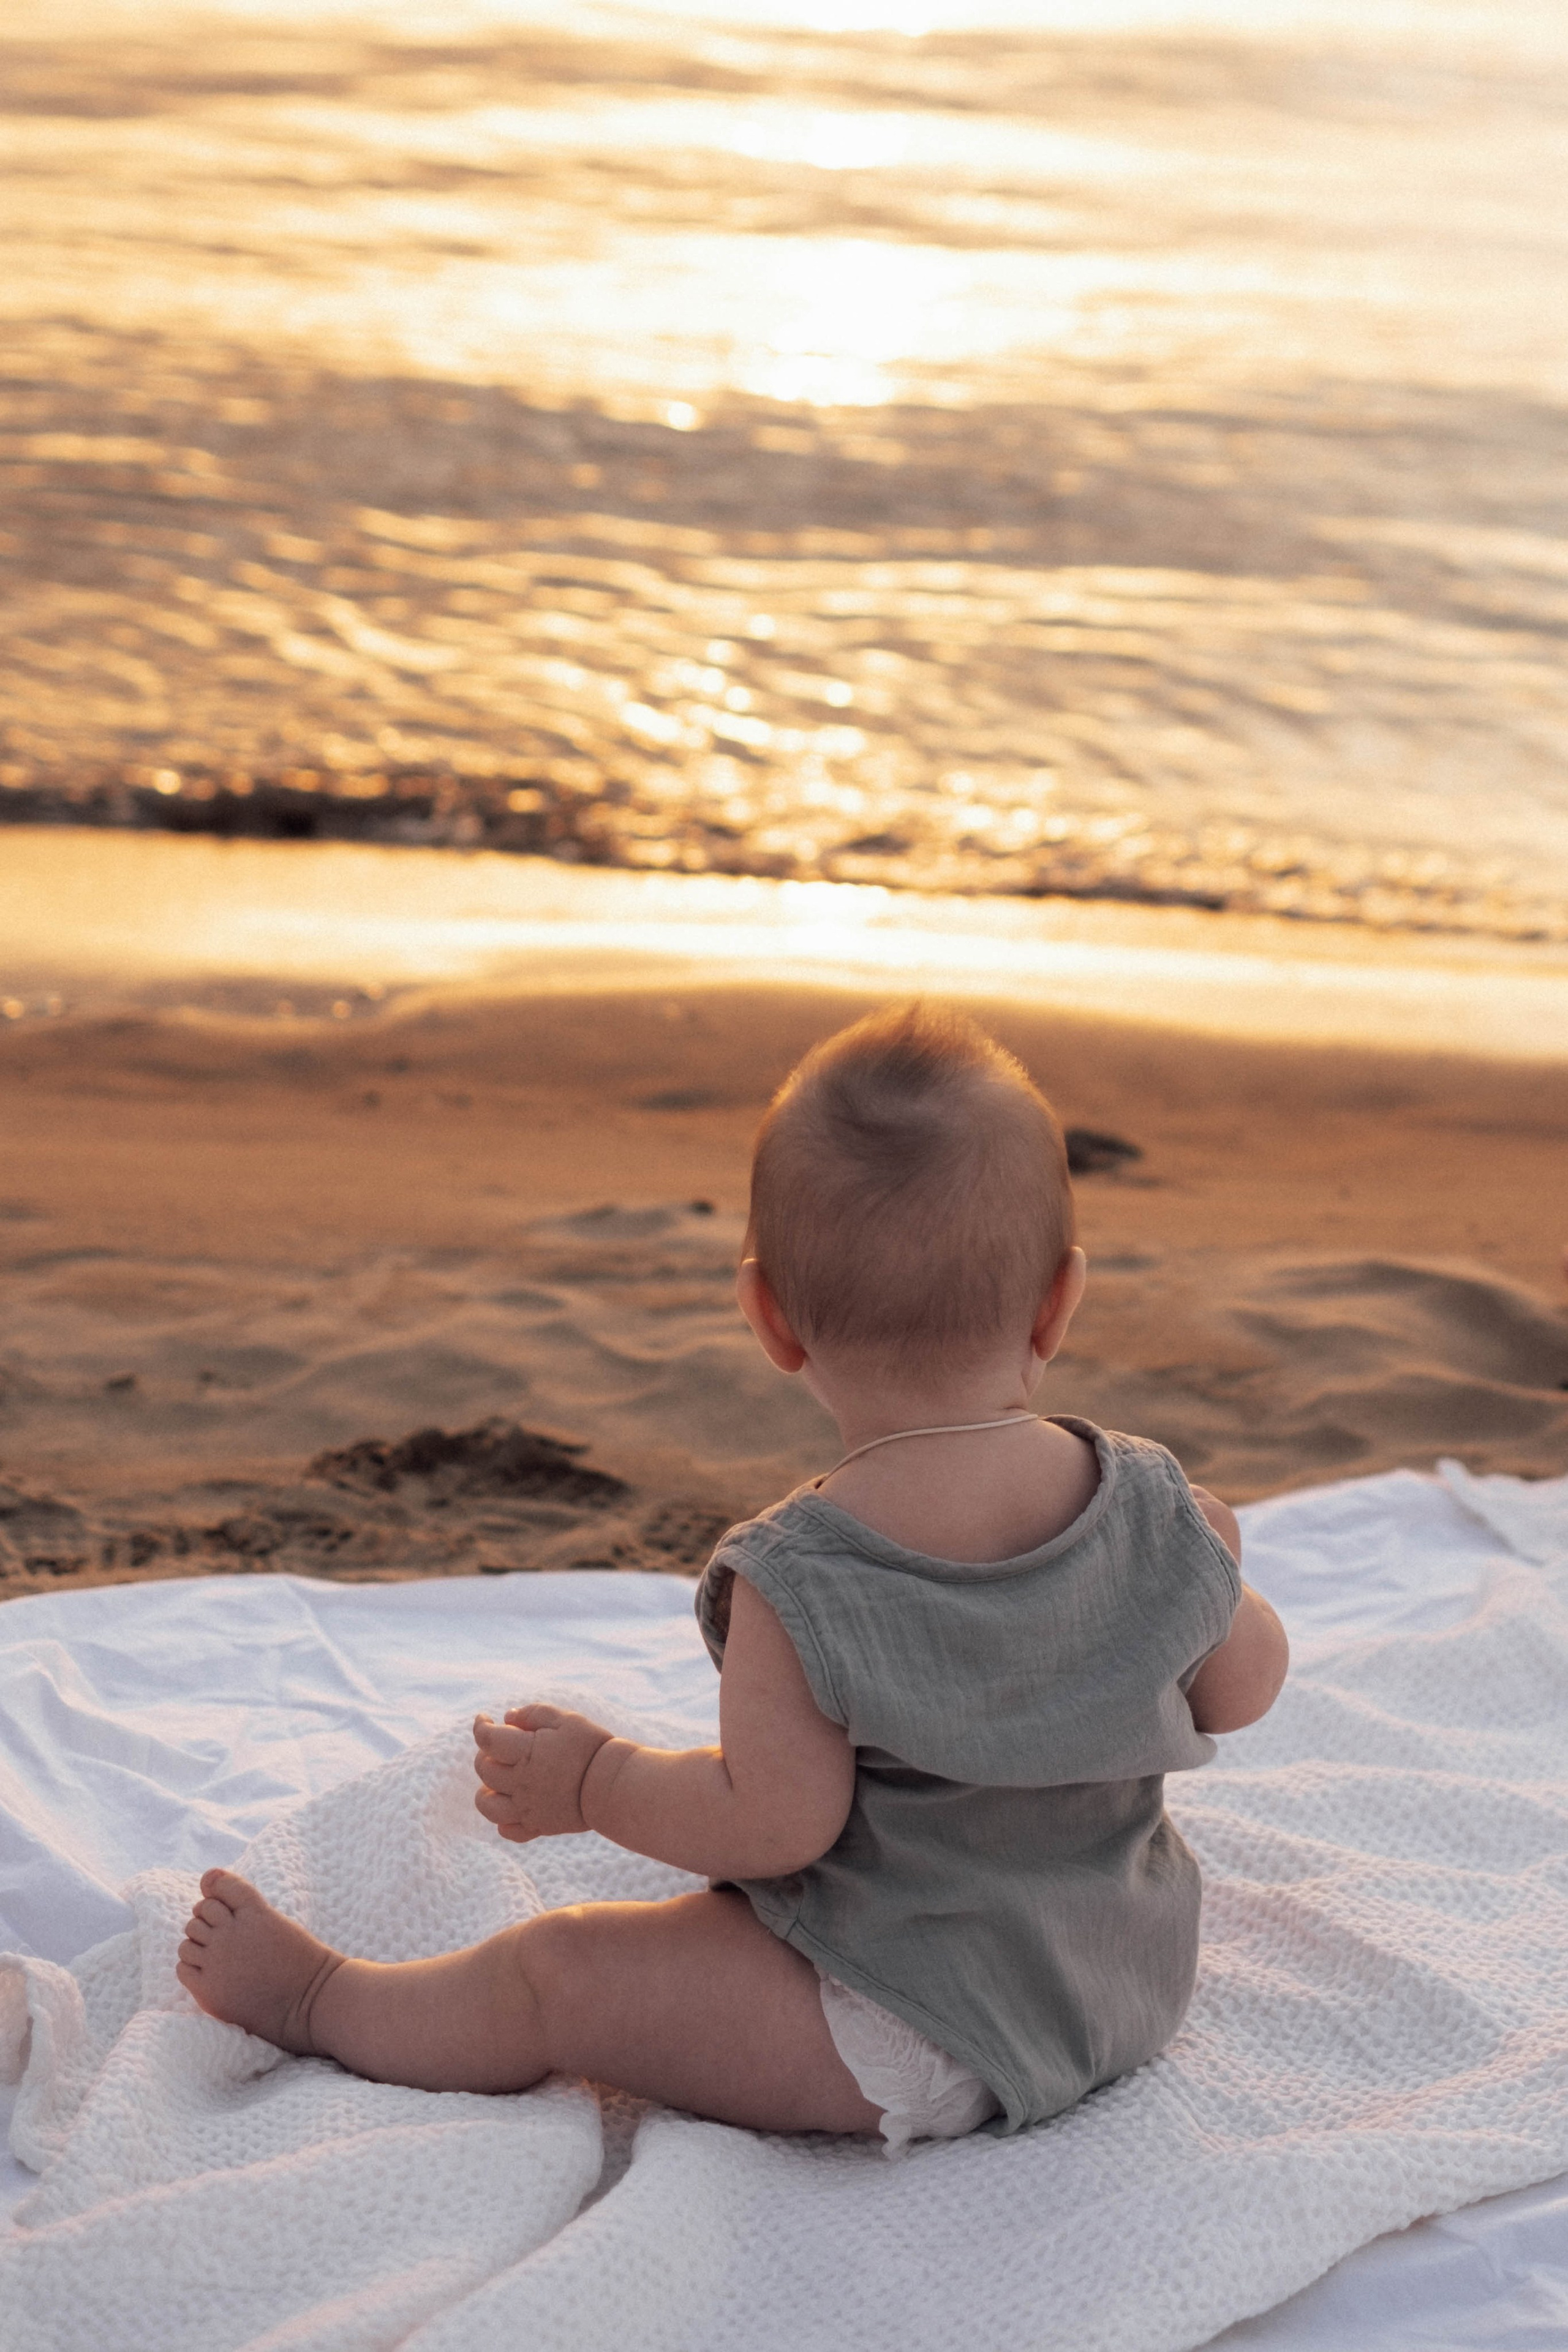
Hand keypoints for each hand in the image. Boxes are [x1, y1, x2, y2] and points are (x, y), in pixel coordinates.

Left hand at [472, 1704, 614, 1842]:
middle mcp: (521, 1784)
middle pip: (484, 1770)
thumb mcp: (566, 1719)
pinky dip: (503, 1820)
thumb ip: (534, 1713)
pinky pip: (509, 1831)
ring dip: (486, 1790)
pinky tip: (514, 1805)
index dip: (481, 1725)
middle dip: (487, 1753)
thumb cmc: (592, 1747)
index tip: (484, 1719)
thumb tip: (507, 1717)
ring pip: (487, 1805)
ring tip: (501, 1779)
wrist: (616, 1785)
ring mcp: (528, 1809)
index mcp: (526, 1754)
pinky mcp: (539, 1826)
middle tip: (502, 1745)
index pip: (487, 1740)